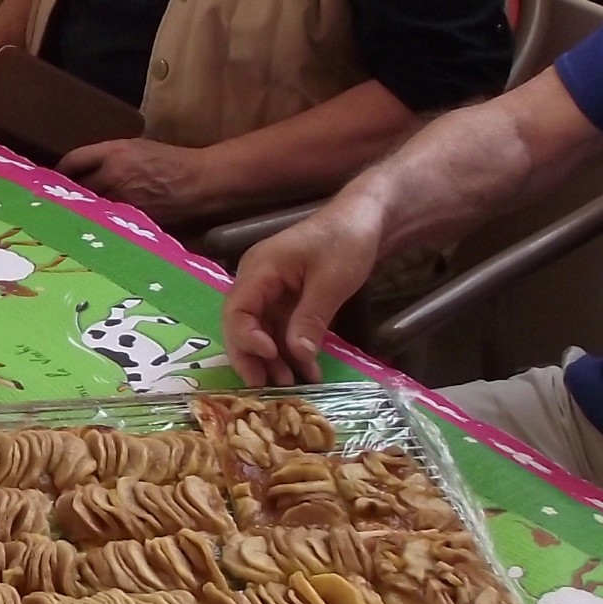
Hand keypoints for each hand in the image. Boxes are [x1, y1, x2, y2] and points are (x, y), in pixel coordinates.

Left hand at [57, 135, 226, 229]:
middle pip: (73, 188)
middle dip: (65, 195)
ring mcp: (120, 202)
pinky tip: (97, 227)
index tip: (53, 177)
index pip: (72, 161)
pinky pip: (105, 224)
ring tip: (73, 215)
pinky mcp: (129, 222)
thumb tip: (85, 169)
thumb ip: (109, 157)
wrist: (199, 183)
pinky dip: (99, 225)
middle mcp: (112, 177)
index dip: (59, 170)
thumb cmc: (171, 162)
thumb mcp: (137, 148)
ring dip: (79, 212)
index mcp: (114, 153)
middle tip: (57, 199)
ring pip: (87, 209)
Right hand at [222, 194, 381, 384]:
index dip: (246, 337)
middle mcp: (257, 280)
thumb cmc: (346, 241)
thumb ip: (310, 318)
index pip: (236, 309)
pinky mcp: (286, 299)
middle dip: (252, 356)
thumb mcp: (331, 282)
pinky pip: (279, 328)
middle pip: (240, 324)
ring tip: (291, 383)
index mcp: (259, 269)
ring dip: (271, 359)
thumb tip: (296, 356)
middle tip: (267, 386)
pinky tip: (305, 369)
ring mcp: (271, 290)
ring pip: (259, 331)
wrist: (366, 218)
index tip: (270, 356)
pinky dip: (289, 349)